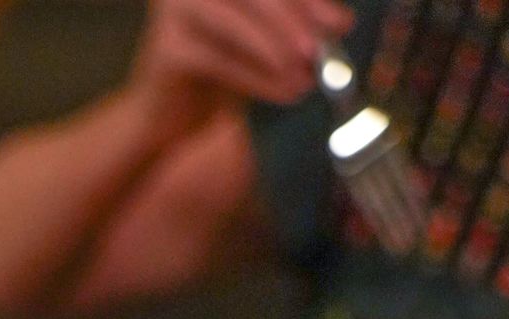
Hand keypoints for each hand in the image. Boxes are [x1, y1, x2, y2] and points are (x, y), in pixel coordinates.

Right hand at [132, 0, 354, 140]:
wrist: (166, 118)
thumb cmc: (218, 75)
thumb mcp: (261, 40)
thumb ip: (292, 25)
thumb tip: (338, 23)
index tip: (342, 23)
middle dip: (296, 21)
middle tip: (324, 51)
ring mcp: (175, 9)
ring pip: (239, 23)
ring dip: (279, 51)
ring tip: (308, 79)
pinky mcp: (167, 48)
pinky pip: (223, 60)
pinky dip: (259, 79)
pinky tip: (287, 94)